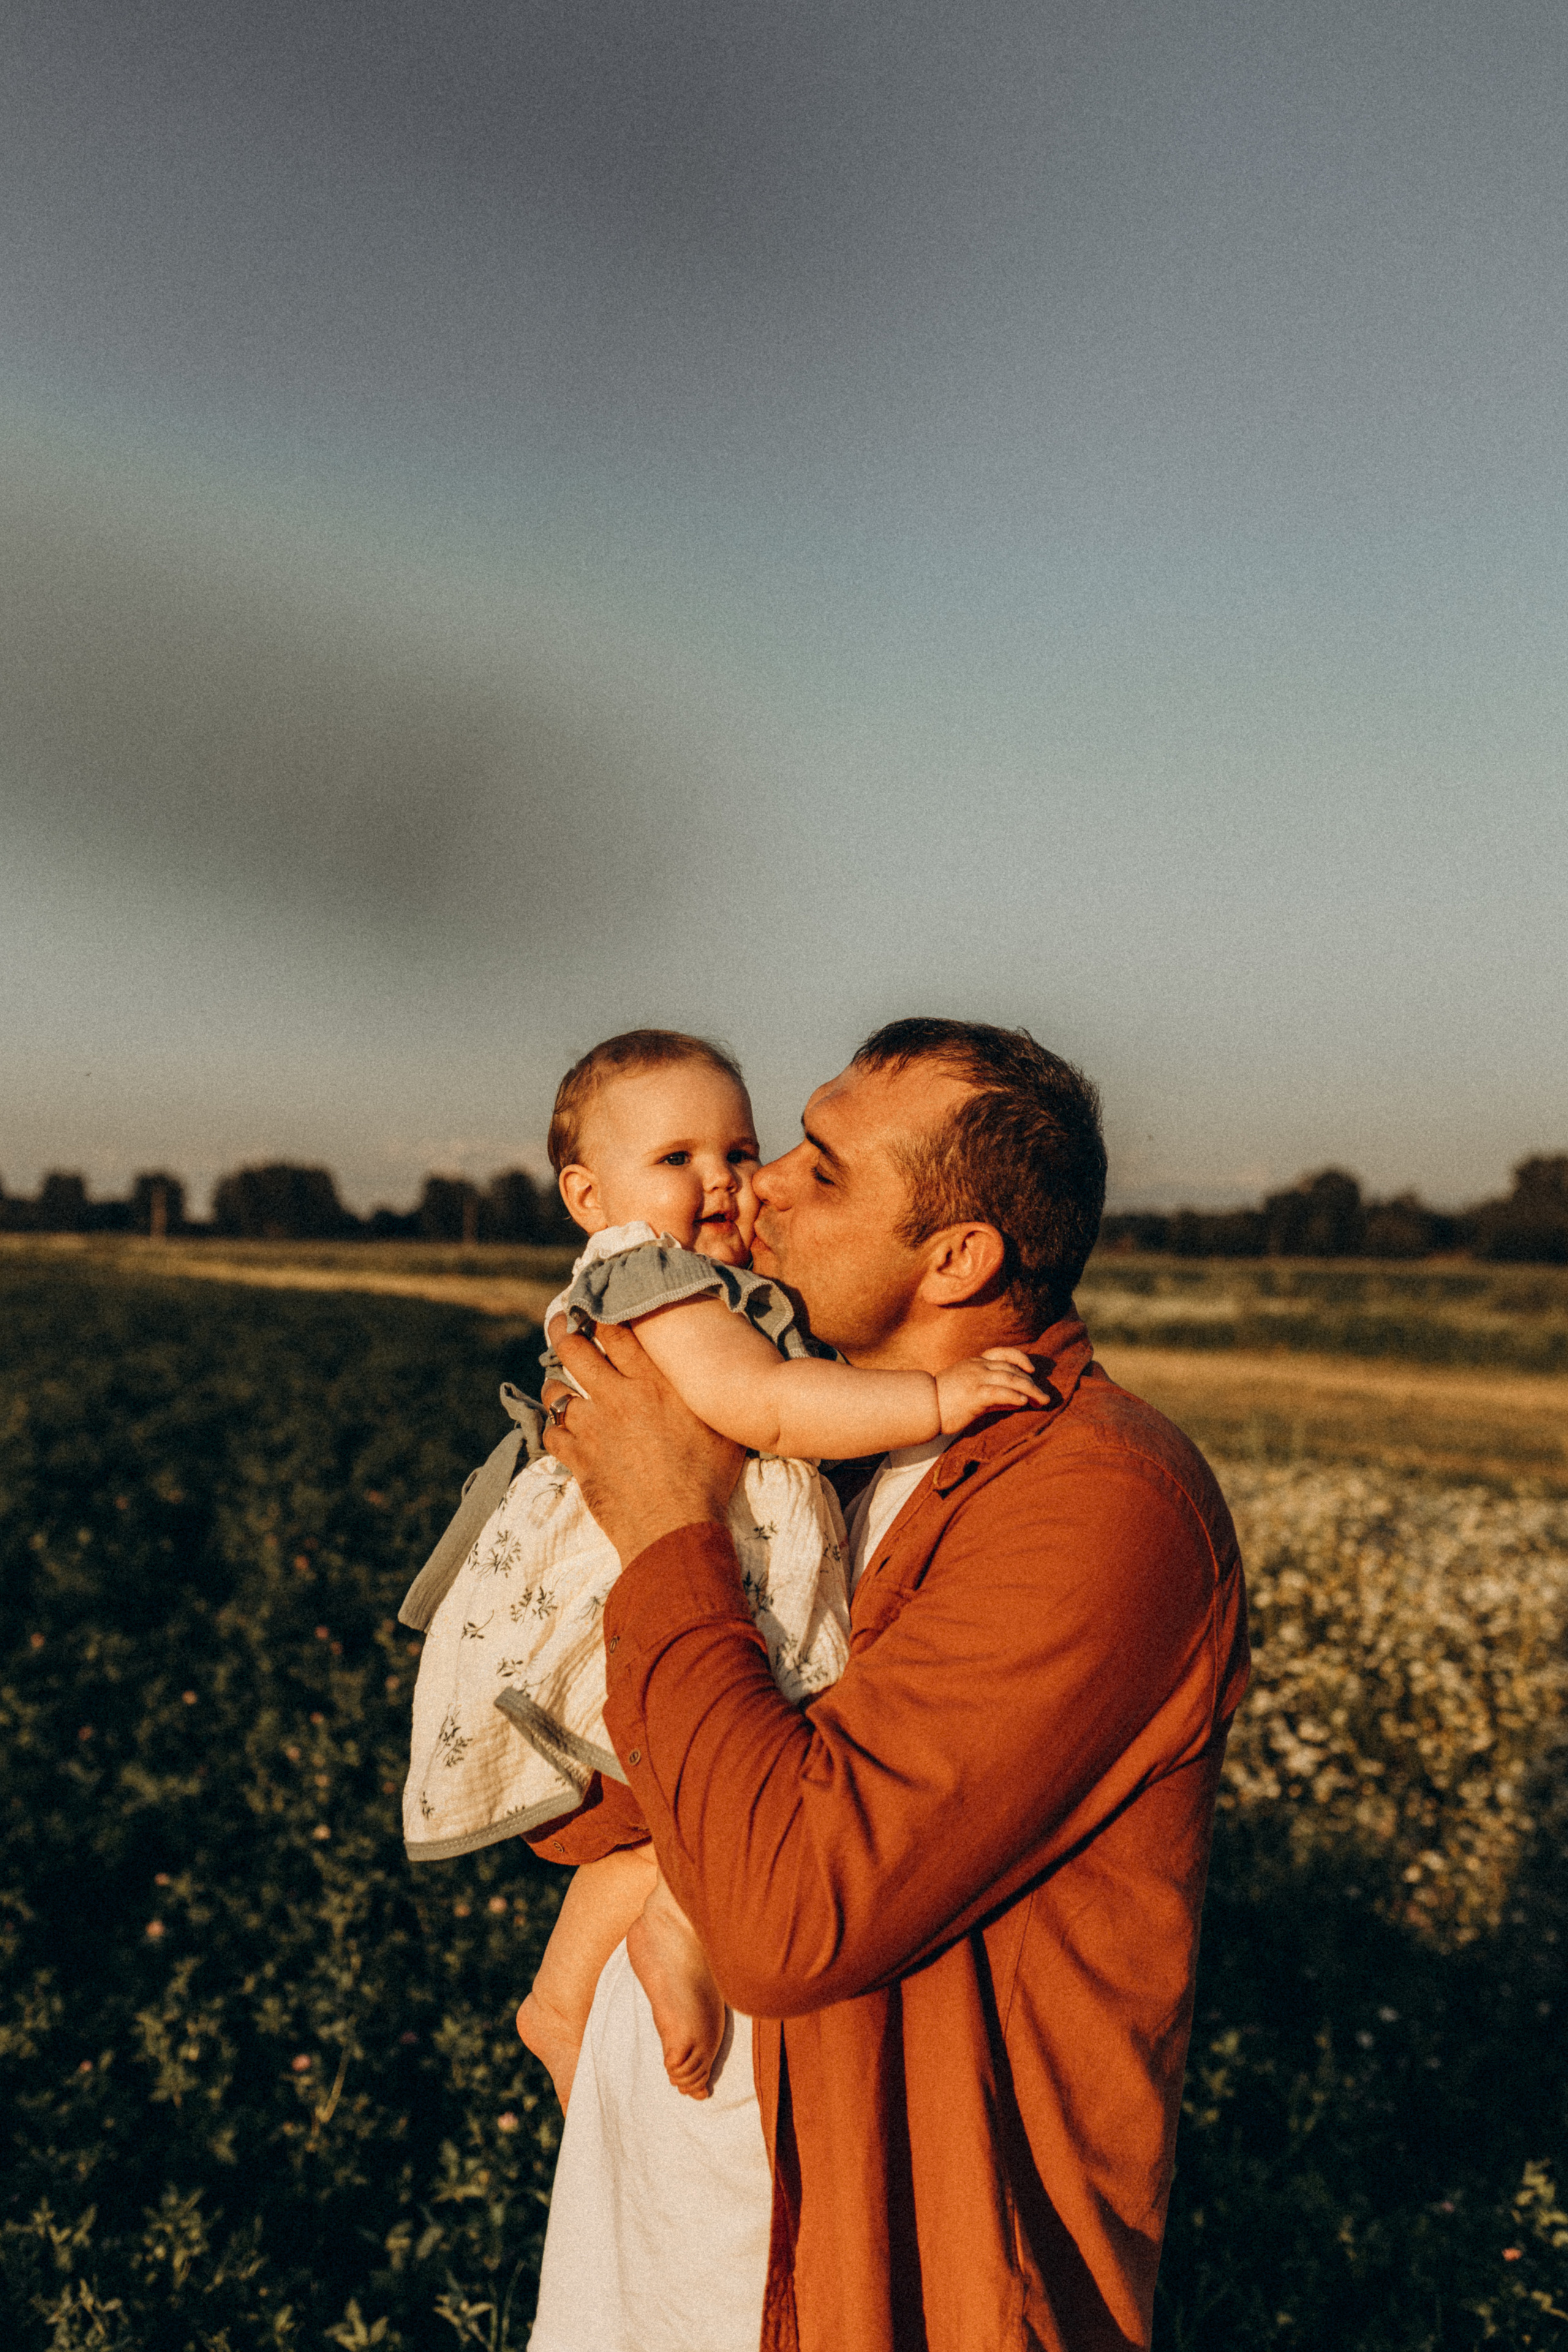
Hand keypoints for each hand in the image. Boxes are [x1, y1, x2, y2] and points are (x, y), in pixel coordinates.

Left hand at [542, 1321, 746, 1562]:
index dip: (603, 1313)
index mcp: (653, 1383)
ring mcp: (592, 1428)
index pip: (617, 1331)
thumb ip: (702, 1393)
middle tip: (560, 1321)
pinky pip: (551, 1433)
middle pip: (576, 1349)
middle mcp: (617, 1397)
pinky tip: (560, 1429)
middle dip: (563, 1329)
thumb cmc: (707, 1478)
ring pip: (556, 1391)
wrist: (675, 1527)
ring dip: (556, 1384)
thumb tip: (708, 1372)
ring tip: (558, 1383)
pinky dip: (554, 1428)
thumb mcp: (719, 1425)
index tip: (596, 1306)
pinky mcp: (577, 1459)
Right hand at [935, 1348, 1048, 1435]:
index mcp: (975, 1363)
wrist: (923, 1406)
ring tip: (1042, 1401)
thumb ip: (994, 1394)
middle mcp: (978, 1367)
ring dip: (1030, 1391)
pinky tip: (1023, 1403)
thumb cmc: (944, 1401)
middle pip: (1012, 1370)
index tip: (1033, 1370)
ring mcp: (975, 1379)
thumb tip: (1017, 1401)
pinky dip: (1013, 1396)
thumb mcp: (970, 1392)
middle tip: (1044, 1397)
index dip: (1021, 1359)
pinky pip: (998, 1393)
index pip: (1003, 1354)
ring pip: (1010, 1380)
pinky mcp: (973, 1395)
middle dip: (1031, 1383)